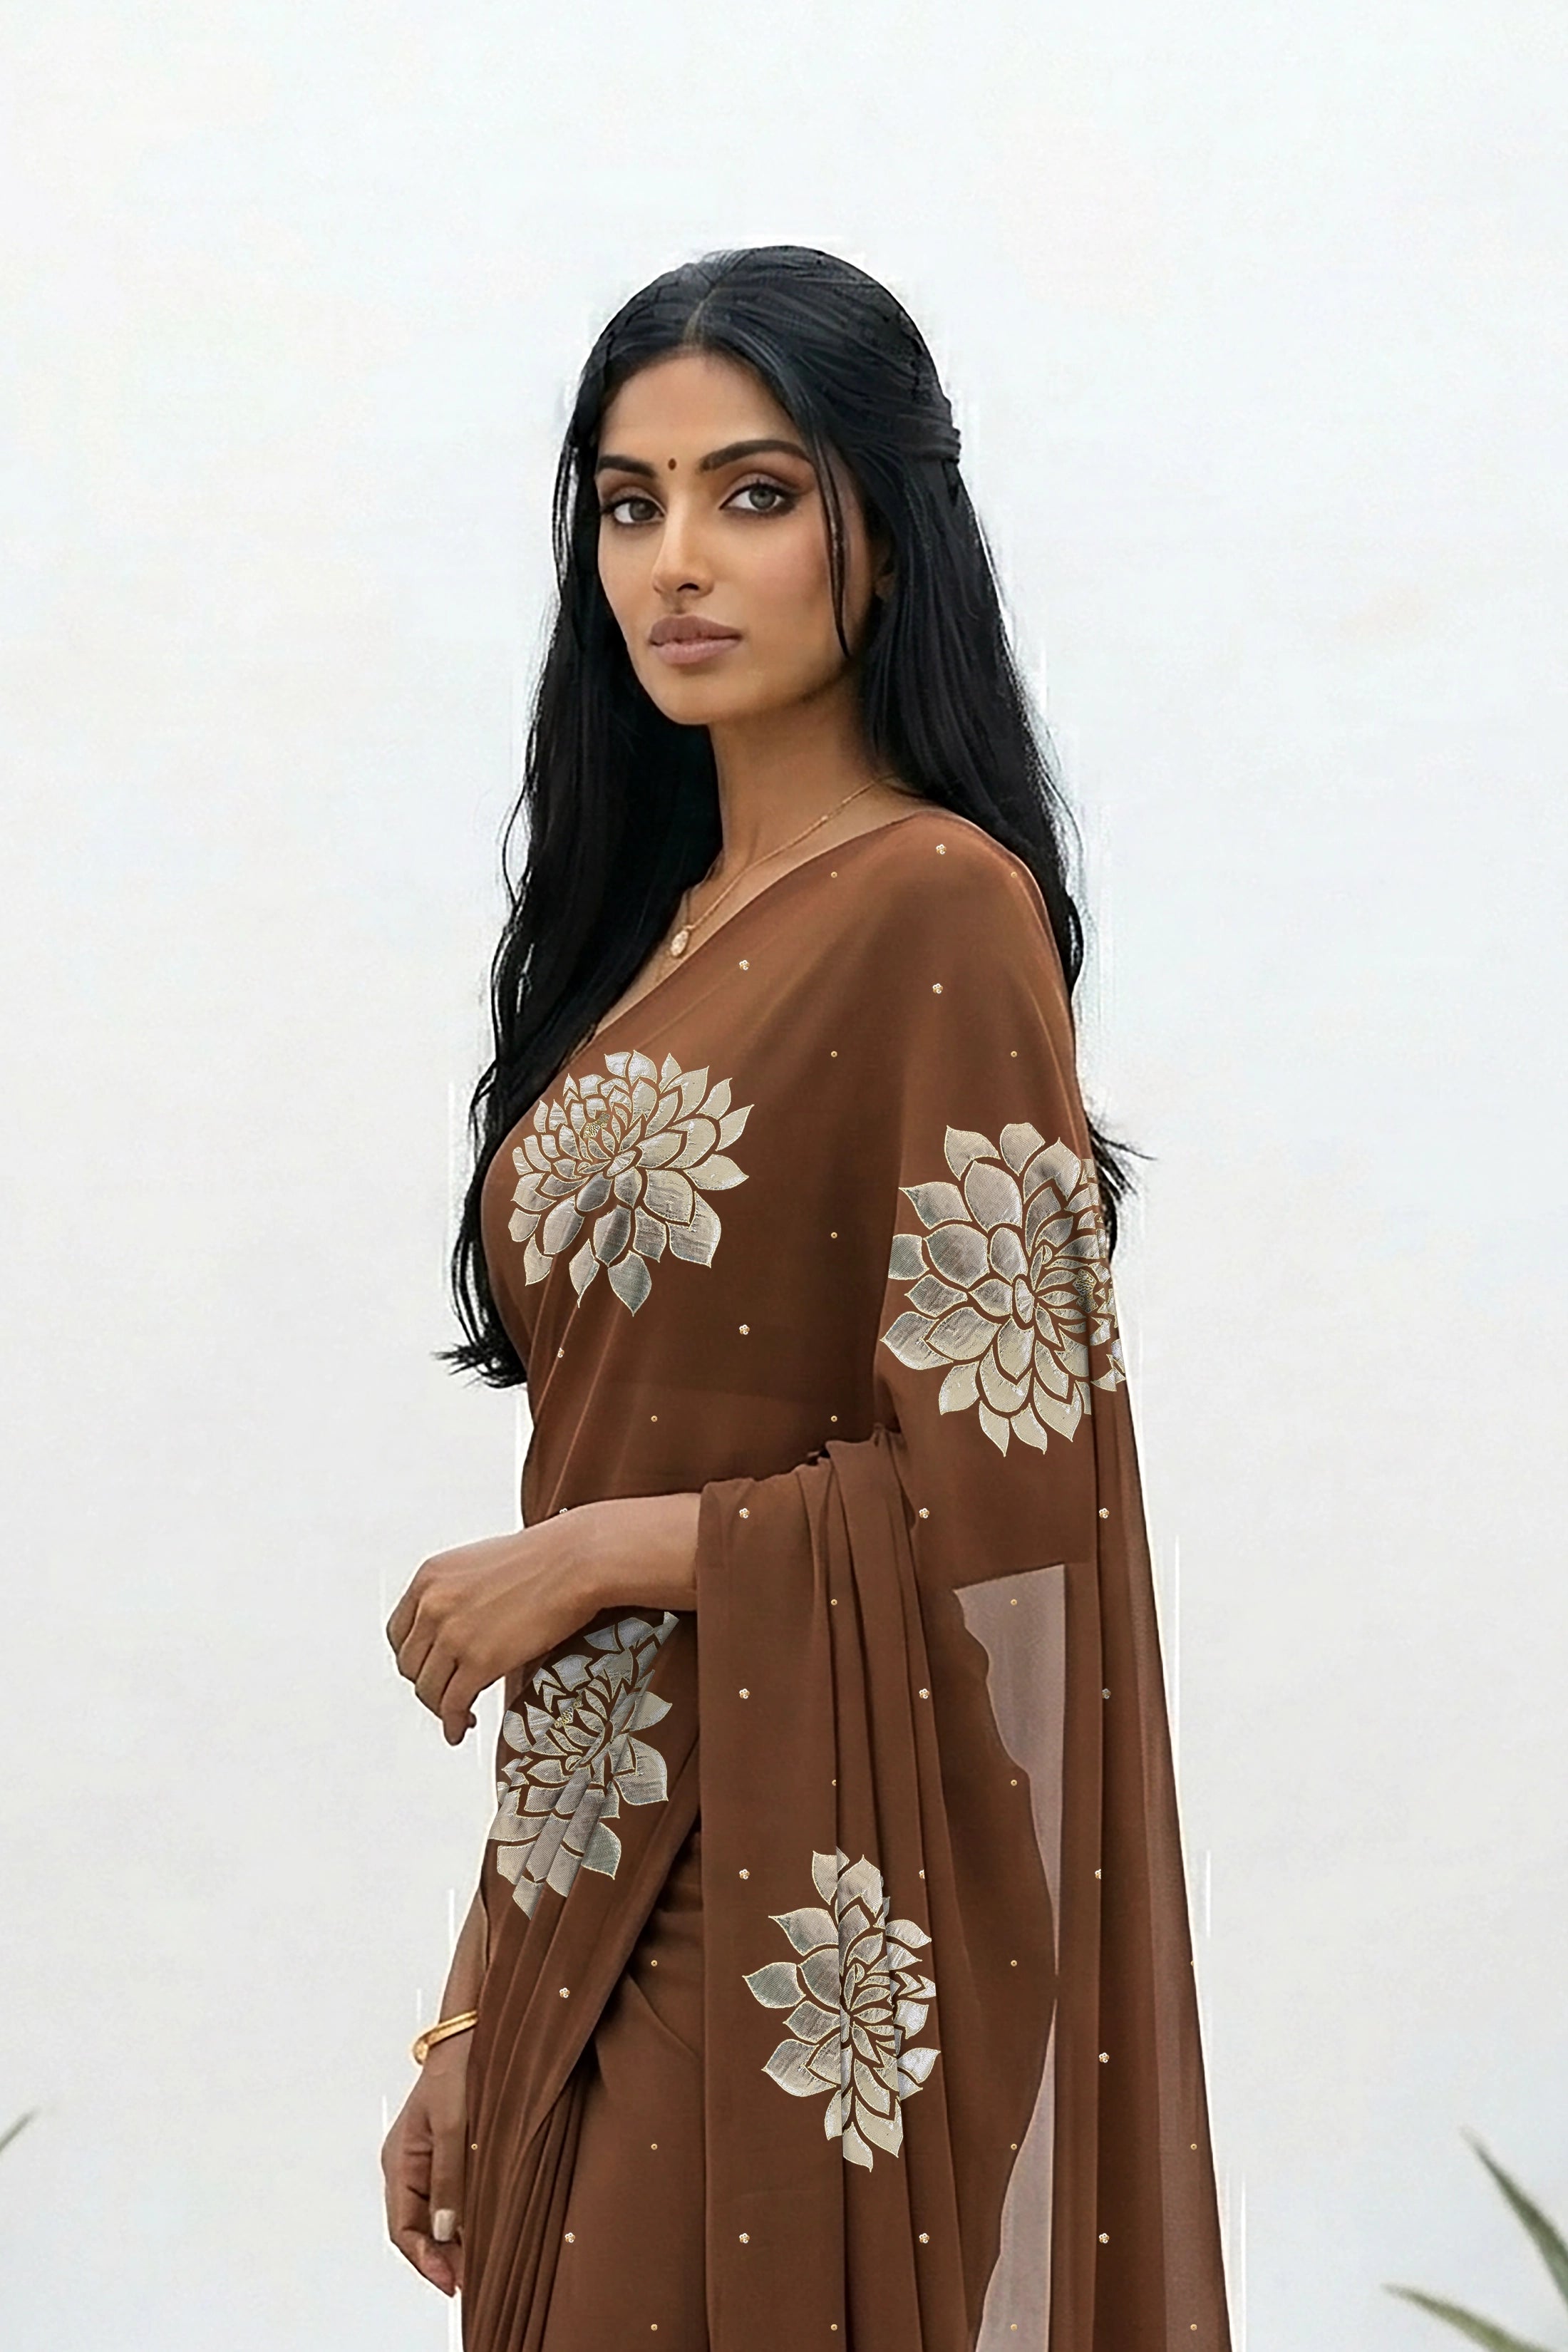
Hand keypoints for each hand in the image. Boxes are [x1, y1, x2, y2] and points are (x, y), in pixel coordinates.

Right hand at [382, 2034, 471, 2296]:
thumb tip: (443, 2231)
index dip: (425, 2260)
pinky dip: (467, 2216)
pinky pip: (454, 2194)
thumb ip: (448, 2178)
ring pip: (438, 2214)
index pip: (403, 2228)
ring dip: (457, 2240)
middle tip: (475, 2281)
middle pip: (419, 2227)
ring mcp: (430, 2159)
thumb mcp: (455, 2126)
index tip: (452, 2283)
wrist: (477, 2029)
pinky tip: (487, 2228)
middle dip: (444, 2257)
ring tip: (483, 2263)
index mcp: (399, 2160)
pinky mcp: (453, 2151)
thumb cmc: (460, 2067)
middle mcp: (410, 2164)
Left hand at [386, 1520, 589, 1744]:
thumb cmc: (544, 1557)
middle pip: (410, 1664)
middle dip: (428, 1683)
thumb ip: (456, 1593)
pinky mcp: (479, 1660)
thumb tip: (455, 1625)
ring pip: (427, 1689)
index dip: (412, 1658)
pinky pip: (453, 1704)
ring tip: (459, 1714)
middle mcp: (433, 1605)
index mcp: (429, 1578)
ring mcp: (454, 1634)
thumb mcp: (479, 1564)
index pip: (398, 1633)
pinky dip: (453, 1723)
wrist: (576, 1560)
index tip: (427, 1669)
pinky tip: (463, 1727)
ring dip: (441, 1707)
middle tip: (446, 1694)